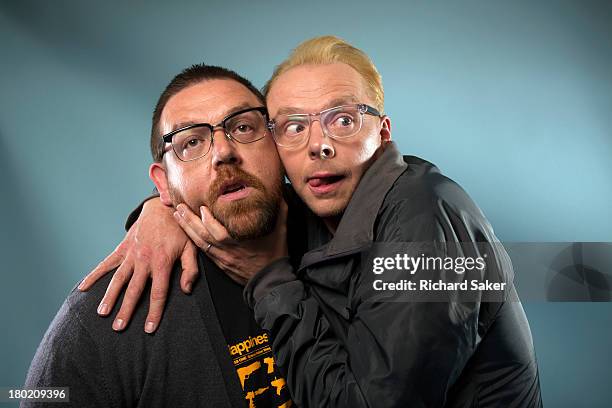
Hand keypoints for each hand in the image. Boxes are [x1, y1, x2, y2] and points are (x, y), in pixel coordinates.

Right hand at [79, 197, 197, 332]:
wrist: (163, 207)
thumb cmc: (179, 230)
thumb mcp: (192, 247)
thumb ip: (191, 270)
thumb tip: (186, 290)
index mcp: (163, 262)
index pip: (158, 293)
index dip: (154, 312)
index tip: (149, 329)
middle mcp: (144, 260)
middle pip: (134, 290)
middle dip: (126, 310)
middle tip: (118, 328)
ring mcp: (131, 254)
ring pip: (118, 279)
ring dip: (109, 297)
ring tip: (101, 313)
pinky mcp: (122, 248)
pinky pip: (106, 263)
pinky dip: (94, 275)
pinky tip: (83, 287)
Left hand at [173, 200, 288, 283]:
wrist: (271, 280)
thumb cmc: (275, 254)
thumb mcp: (280, 231)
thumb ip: (279, 211)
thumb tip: (280, 193)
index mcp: (239, 242)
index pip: (218, 231)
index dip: (207, 220)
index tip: (201, 208)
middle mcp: (226, 250)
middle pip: (202, 236)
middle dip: (189, 221)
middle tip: (178, 208)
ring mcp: (222, 258)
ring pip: (199, 243)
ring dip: (187, 229)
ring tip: (177, 216)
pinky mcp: (220, 264)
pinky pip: (203, 251)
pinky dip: (194, 240)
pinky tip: (188, 232)